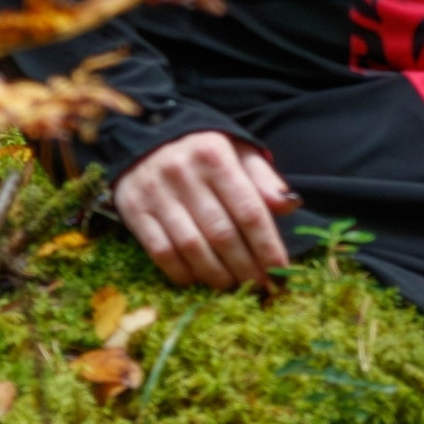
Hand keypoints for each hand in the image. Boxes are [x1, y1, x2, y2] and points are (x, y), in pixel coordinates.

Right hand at [113, 130, 299, 289]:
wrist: (145, 136)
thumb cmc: (202, 152)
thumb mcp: (236, 151)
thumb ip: (263, 178)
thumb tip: (289, 205)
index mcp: (215, 156)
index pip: (249, 211)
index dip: (267, 247)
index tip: (280, 273)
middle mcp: (184, 173)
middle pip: (222, 234)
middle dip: (246, 267)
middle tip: (260, 287)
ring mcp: (156, 193)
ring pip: (192, 248)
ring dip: (217, 275)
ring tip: (233, 286)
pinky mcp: (134, 211)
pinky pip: (161, 252)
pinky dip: (183, 273)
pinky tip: (199, 279)